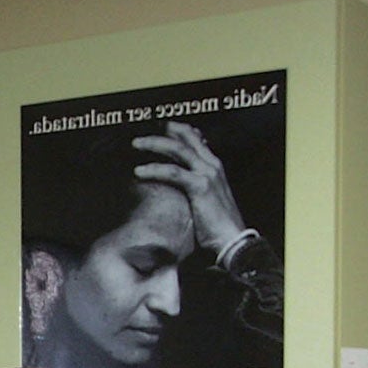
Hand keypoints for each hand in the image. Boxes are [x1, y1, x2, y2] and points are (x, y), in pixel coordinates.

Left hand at [130, 121, 249, 255]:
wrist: (231, 239)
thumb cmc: (216, 225)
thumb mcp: (206, 200)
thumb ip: (193, 187)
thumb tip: (176, 186)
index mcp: (214, 166)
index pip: (196, 139)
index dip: (178, 131)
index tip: (159, 128)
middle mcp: (212, 165)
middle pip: (186, 138)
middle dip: (163, 132)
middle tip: (141, 135)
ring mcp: (207, 174)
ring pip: (178, 149)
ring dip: (154, 144)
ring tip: (135, 145)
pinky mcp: (200, 186)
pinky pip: (173, 172)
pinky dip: (154, 169)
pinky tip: (139, 172)